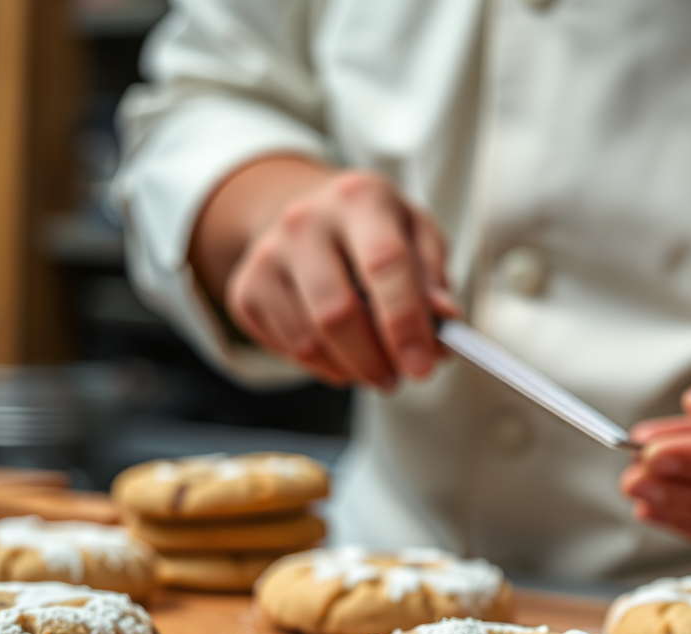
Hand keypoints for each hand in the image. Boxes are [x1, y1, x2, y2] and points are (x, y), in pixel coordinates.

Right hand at [191, 157, 459, 387]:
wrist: (308, 214)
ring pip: (309, 341)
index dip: (405, 324)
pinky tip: (339, 352)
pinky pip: (287, 350)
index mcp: (359, 198)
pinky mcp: (246, 289)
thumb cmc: (373, 231)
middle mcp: (305, 220)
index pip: (384, 265)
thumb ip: (434, 278)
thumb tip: (444, 321)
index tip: (421, 367)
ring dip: (350, 369)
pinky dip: (322, 366)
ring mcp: (267, 255)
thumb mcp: (417, 235)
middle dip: (373, 361)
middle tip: (396, 378)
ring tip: (372, 365)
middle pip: (336, 312)